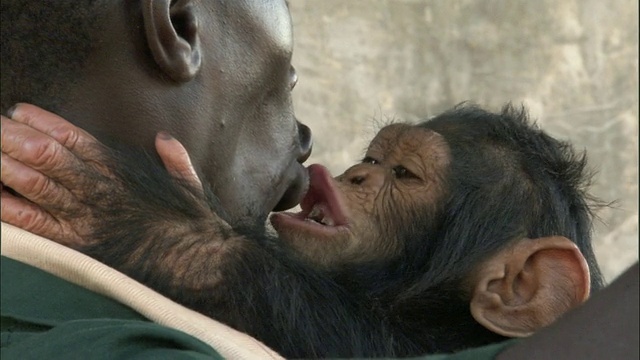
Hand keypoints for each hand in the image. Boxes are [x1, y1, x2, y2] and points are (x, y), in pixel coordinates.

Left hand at [1, 103, 201, 246]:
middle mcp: (99, 190)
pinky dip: (8, 210)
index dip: (43, 123)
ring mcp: (85, 218)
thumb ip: (175, 158)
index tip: (18, 110)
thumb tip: (163, 137)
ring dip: (3, 165)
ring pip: (33, 184)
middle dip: (12, 137)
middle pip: (46, 155)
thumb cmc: (194, 227)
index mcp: (122, 172)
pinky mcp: (78, 246)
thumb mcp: (189, 185)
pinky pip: (34, 225)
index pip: (75, 139)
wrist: (199, 263)